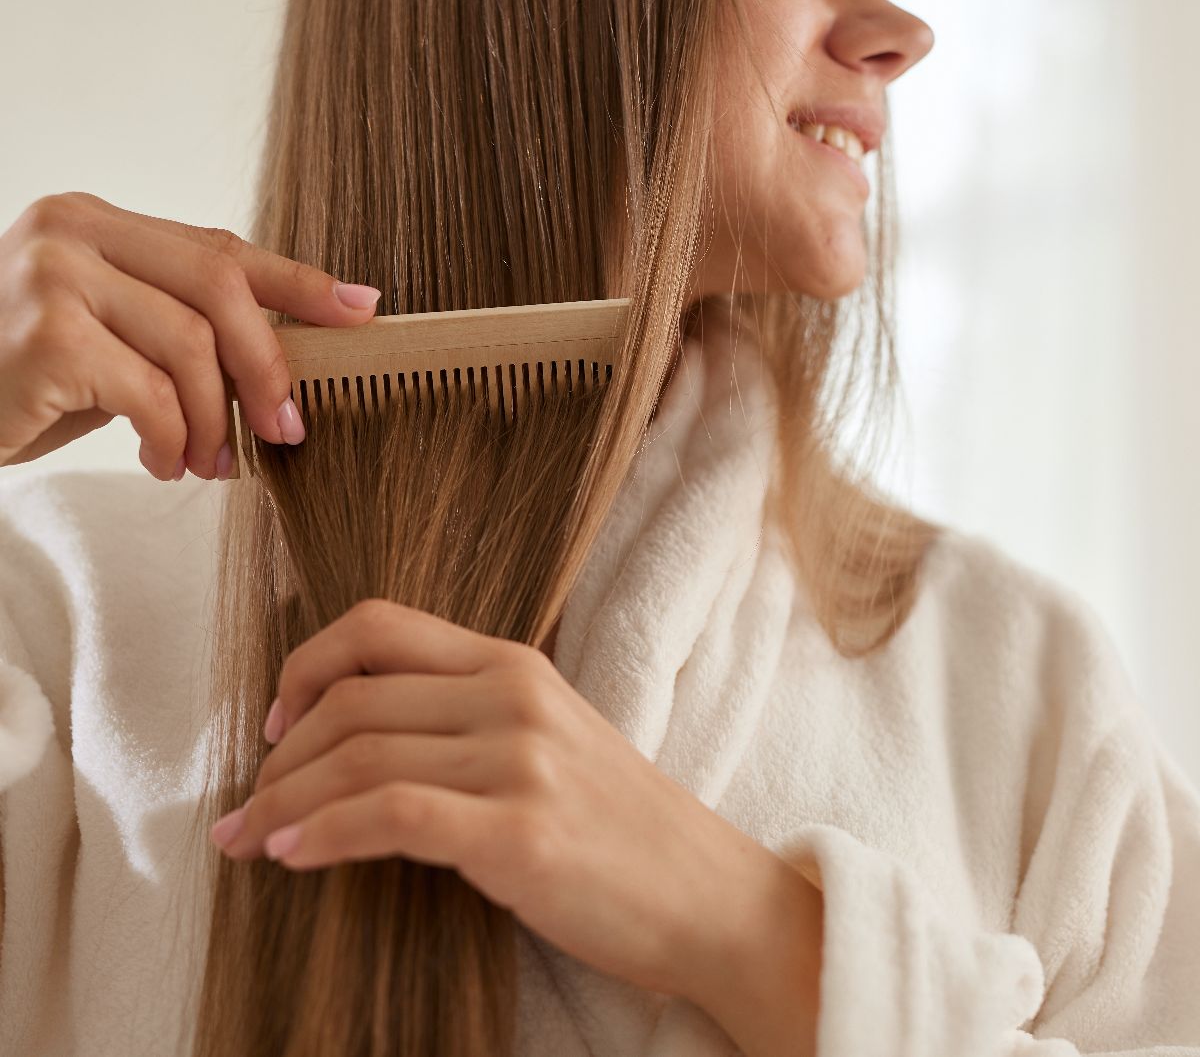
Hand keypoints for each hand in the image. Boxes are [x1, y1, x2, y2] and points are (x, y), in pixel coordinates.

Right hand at [0, 191, 380, 478]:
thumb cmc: (29, 378)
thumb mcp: (113, 339)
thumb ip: (181, 327)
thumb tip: (285, 359)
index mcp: (101, 223)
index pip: (221, 247)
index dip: (299, 283)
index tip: (361, 310)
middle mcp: (74, 231)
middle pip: (219, 287)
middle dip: (269, 366)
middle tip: (287, 428)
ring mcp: (53, 275)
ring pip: (191, 347)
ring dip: (216, 421)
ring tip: (210, 461)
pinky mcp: (44, 335)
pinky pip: (150, 394)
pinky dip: (171, 438)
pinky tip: (162, 460)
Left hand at [209, 598, 778, 999]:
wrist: (707, 894)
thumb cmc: (619, 827)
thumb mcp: (548, 740)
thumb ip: (468, 718)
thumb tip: (358, 740)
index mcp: (515, 664)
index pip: (379, 624)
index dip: (307, 664)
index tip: (278, 723)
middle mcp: (514, 696)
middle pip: (354, 698)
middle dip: (279, 756)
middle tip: (246, 803)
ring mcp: (521, 760)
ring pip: (361, 756)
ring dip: (283, 801)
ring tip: (248, 838)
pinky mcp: (520, 832)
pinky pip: (391, 817)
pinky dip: (323, 835)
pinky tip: (291, 858)